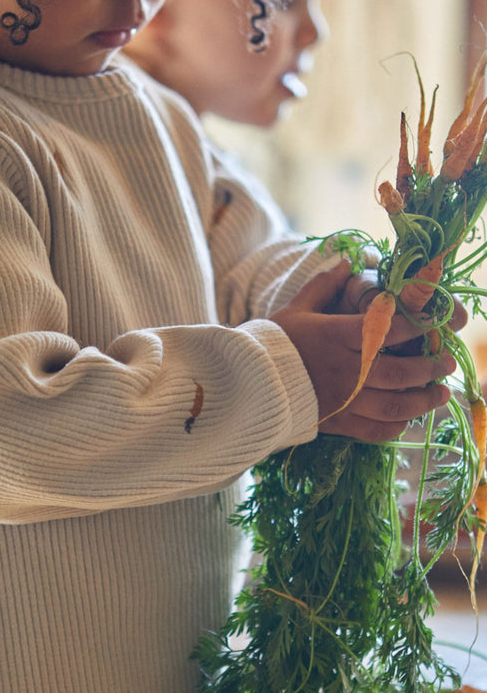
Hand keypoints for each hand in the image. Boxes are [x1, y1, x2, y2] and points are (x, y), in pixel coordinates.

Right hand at [272, 261, 455, 442]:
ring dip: (423, 400)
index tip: (432, 324)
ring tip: (440, 393)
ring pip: (394, 406)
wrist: (245, 384)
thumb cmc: (272, 344)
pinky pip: (375, 430)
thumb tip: (346, 262)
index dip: (414, 327)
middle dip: (429, 368)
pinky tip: (408, 417)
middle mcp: (344, 370)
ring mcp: (342, 400)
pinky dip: (397, 425)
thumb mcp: (296, 309)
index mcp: (334, 337)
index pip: (384, 331)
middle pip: (398, 373)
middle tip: (447, 362)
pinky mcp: (337, 423)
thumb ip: (324, 286)